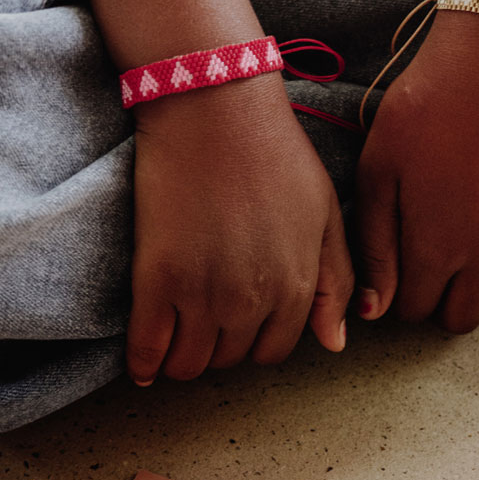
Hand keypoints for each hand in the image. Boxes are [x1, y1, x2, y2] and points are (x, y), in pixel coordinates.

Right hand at [127, 73, 352, 383]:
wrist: (215, 110)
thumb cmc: (276, 156)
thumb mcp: (326, 216)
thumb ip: (335, 283)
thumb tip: (335, 343)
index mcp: (296, 285)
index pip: (274, 350)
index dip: (258, 340)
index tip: (243, 324)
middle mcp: (252, 301)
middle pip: (230, 358)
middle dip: (222, 346)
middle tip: (208, 319)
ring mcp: (203, 294)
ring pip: (190, 363)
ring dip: (184, 358)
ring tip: (177, 337)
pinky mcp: (157, 279)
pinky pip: (147, 348)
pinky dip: (143, 364)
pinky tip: (143, 369)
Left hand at [355, 17, 478, 332]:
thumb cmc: (422, 114)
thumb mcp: (378, 176)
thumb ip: (376, 249)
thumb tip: (373, 311)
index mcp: (436, 250)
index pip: (414, 311)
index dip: (398, 296)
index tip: (397, 269)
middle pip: (462, 319)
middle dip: (439, 303)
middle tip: (429, 269)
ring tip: (466, 256)